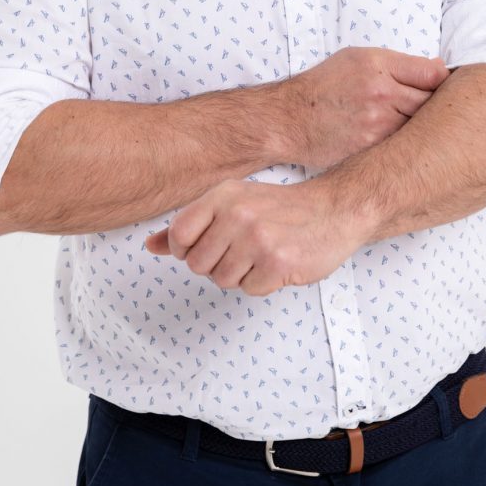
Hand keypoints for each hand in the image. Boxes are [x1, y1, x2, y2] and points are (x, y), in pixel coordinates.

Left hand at [145, 178, 362, 295]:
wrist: (334, 210)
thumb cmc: (282, 208)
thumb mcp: (234, 203)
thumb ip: (192, 225)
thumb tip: (151, 245)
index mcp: (223, 195)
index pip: (179, 235)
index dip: (187, 250)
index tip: (208, 245)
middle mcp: (238, 214)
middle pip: (198, 264)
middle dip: (217, 264)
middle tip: (242, 250)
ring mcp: (258, 238)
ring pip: (222, 280)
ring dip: (241, 275)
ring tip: (261, 255)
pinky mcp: (278, 262)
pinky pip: (250, 289)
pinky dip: (262, 283)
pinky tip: (277, 263)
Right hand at [285, 47, 448, 166]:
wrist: (290, 119)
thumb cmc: (324, 86)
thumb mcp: (357, 59)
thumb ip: (398, 63)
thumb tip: (440, 68)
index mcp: (378, 65)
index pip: (433, 74)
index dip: (443, 83)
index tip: (443, 89)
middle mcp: (380, 93)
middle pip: (432, 103)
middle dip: (438, 109)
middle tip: (440, 114)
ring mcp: (376, 124)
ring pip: (421, 128)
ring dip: (424, 130)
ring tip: (424, 132)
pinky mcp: (371, 149)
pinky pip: (404, 148)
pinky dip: (408, 147)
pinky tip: (405, 146)